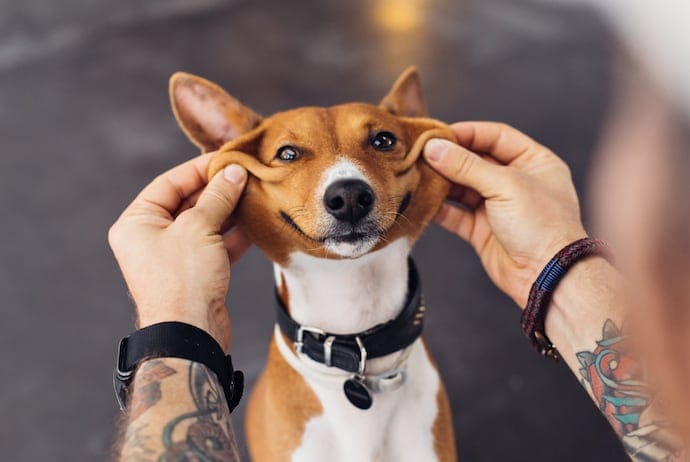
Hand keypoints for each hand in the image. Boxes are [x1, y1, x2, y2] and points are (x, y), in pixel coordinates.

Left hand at [108, 153, 249, 350]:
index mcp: (137, 223)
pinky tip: (255, 222)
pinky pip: (216, 244)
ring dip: (230, 210)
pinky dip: (235, 234)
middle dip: (218, 190)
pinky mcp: (196, 272)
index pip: (169, 183)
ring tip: (254, 194)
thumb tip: (233, 172)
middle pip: (188, 202)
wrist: (190, 334)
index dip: (199, 169)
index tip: (227, 158)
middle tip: (246, 175)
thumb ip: (217, 197)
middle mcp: (151, 238)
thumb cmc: (183, 281)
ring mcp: (175, 256)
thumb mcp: (199, 228)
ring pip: (205, 223)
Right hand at [423, 122, 586, 306]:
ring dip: (441, 182)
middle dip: (449, 158)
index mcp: (534, 162)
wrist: (547, 276)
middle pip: (476, 161)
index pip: (496, 137)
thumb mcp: (505, 185)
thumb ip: (466, 166)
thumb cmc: (542, 226)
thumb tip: (434, 148)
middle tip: (422, 153)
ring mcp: (498, 206)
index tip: (439, 134)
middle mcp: (516, 182)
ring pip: (463, 187)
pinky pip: (457, 214)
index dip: (468, 133)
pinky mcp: (483, 230)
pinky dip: (440, 208)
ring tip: (418, 175)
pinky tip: (424, 200)